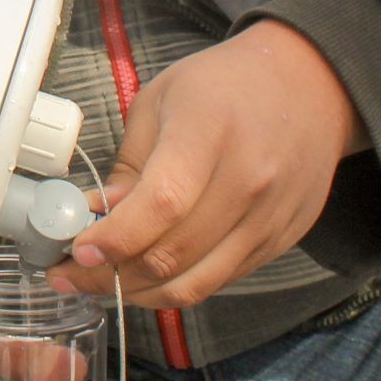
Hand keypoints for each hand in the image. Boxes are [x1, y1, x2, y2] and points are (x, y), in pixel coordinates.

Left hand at [52, 20, 365, 307]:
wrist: (309, 87)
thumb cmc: (224, 87)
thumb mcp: (159, 102)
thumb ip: (127, 165)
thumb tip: (90, 218)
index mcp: (211, 131)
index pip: (162, 204)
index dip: (115, 238)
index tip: (76, 251)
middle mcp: (249, 180)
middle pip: (175, 253)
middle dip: (110, 276)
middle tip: (71, 275)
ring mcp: (270, 217)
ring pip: (196, 282)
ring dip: (140, 293)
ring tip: (101, 284)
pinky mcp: (281, 240)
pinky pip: (220, 280)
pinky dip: (177, 286)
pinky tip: (147, 276)